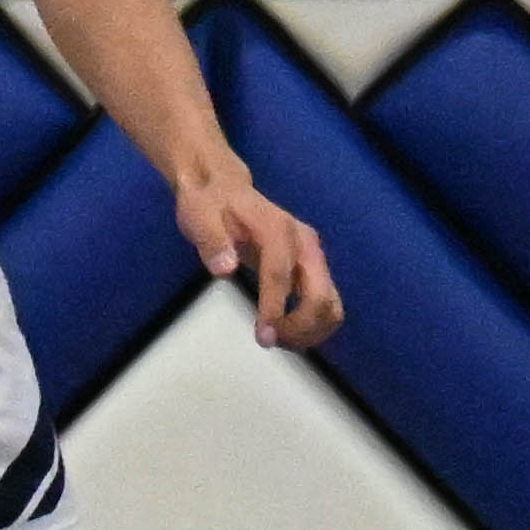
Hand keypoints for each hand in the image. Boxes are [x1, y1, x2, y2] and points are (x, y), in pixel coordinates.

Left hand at [175, 163, 343, 351]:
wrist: (224, 189)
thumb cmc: (210, 205)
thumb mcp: (199, 217)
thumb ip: (212, 242)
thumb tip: (225, 269)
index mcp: (277, 228)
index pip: (281, 274)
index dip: (275, 308)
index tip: (264, 336)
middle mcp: (304, 241)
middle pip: (320, 294)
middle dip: (300, 326)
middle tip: (268, 341)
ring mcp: (312, 254)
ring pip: (330, 303)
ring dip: (310, 330)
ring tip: (277, 339)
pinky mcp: (312, 266)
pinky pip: (325, 302)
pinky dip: (313, 324)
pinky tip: (287, 332)